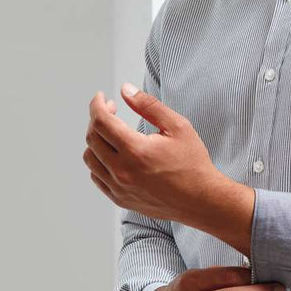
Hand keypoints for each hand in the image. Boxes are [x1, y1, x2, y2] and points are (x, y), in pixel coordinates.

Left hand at [82, 85, 217, 224]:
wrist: (201, 200)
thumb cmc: (193, 164)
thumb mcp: (177, 126)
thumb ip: (149, 105)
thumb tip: (125, 90)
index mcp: (136, 151)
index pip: (101, 122)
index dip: (97, 105)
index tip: (102, 97)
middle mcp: (123, 171)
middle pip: (92, 138)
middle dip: (97, 118)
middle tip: (112, 110)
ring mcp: (119, 188)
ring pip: (90, 158)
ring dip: (96, 139)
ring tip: (111, 132)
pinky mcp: (120, 199)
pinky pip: (97, 177)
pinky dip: (98, 161)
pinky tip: (112, 153)